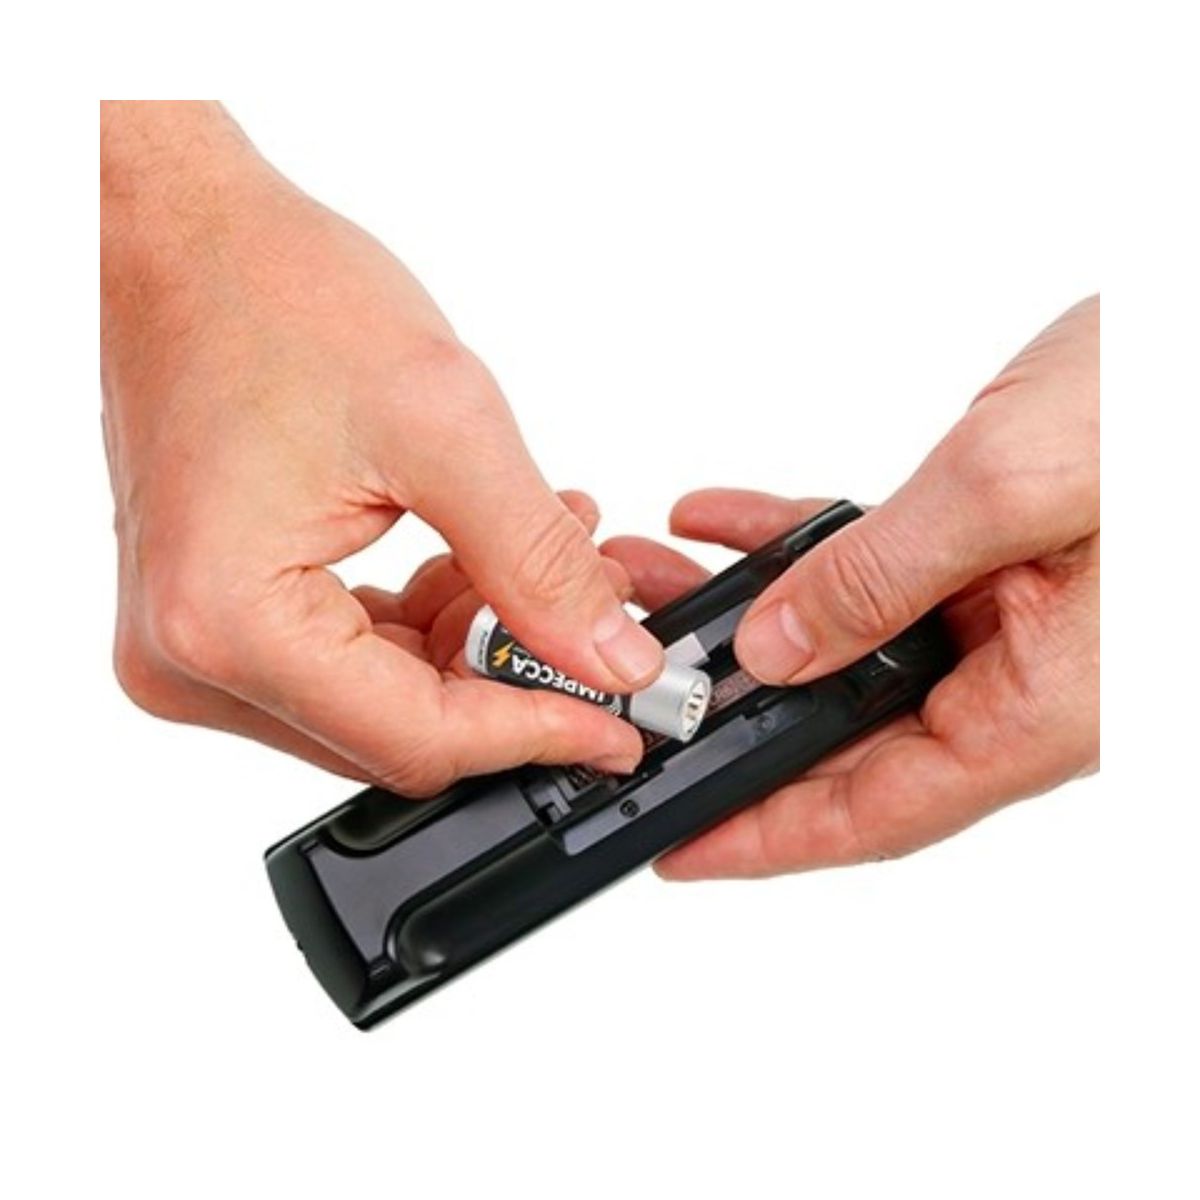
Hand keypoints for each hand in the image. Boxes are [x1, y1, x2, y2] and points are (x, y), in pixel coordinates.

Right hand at [100, 102, 659, 792]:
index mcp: (228, 621)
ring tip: (544, 556)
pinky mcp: (221, 614)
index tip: (621, 726)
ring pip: (386, 700)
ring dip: (477, 643)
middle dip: (513, 681)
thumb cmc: (270, 294)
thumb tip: (610, 662)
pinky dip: (429, 620)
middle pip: (401, 731)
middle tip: (596, 622)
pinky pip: (352, 659)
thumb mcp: (445, 426)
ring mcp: (199, 641)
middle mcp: (191, 657)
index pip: (419, 738)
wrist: (181, 238)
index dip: (538, 733)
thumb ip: (538, 564)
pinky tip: (480, 557)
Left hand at [603, 296, 1098, 877]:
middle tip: (639, 694)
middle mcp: (1021, 676)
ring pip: (847, 649)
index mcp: (1043, 703)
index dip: (770, 835)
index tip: (683, 847)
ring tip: (656, 589)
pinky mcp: (989, 559)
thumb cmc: (1168, 404)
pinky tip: (723, 527)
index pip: (880, 806)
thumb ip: (880, 579)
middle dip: (733, 709)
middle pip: (848, 734)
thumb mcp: (1005, 490)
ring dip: (748, 619)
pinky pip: (873, 576)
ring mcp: (1004, 618)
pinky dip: (798, 553)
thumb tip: (778, 651)